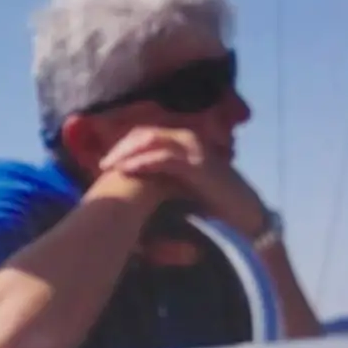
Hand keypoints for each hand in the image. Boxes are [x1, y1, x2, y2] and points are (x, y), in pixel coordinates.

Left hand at [96, 126, 269, 236]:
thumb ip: (164, 178)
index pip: (146, 135)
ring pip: (151, 140)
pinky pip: (163, 157)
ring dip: (127, 153)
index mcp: (183, 142)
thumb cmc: (215, 204)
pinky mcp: (196, 164)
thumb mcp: (184, 186)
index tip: (106, 163)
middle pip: (144, 134)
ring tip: (109, 167)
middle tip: (102, 165)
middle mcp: (187, 139)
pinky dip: (143, 162)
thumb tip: (137, 184)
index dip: (124, 146)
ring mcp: (193, 149)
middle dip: (120, 148)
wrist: (245, 214)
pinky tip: (127, 171)